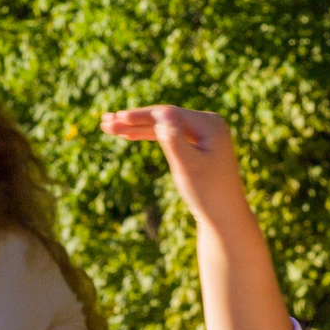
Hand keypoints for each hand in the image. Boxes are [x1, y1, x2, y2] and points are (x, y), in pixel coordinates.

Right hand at [101, 106, 246, 220]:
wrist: (224, 216)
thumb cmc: (208, 193)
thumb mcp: (188, 166)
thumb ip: (174, 139)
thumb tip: (162, 113)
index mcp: (210, 123)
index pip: (168, 113)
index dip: (140, 116)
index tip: (116, 118)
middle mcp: (208, 123)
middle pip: (163, 117)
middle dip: (133, 120)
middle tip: (105, 121)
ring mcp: (203, 133)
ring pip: (163, 126)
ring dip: (136, 127)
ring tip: (109, 126)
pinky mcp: (197, 144)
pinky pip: (169, 136)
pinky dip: (149, 136)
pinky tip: (129, 135)